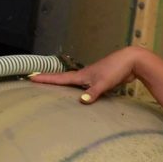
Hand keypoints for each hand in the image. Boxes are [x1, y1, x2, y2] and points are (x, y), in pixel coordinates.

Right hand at [28, 47, 143, 103]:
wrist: (132, 61)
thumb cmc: (116, 69)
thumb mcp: (104, 82)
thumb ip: (94, 92)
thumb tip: (82, 101)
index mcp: (82, 75)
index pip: (60, 78)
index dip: (46, 78)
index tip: (31, 77)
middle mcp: (85, 75)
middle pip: (64, 79)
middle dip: (51, 80)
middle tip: (37, 80)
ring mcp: (93, 77)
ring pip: (75, 82)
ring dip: (65, 85)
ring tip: (54, 87)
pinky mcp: (102, 80)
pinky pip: (87, 86)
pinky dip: (80, 90)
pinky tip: (81, 94)